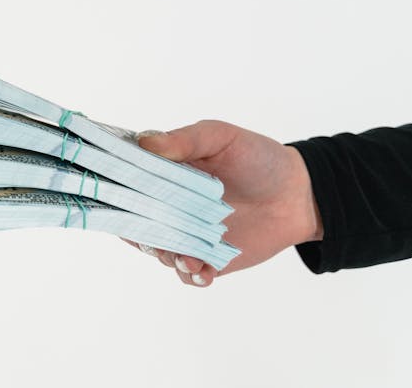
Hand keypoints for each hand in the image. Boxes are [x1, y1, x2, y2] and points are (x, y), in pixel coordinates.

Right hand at [122, 120, 321, 286]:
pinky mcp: (208, 258)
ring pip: (159, 251)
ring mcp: (187, 234)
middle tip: (153, 233)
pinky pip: (189, 273)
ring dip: (166, 255)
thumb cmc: (258, 158)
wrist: (299, 194)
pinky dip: (191, 274)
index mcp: (163, 175)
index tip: (112, 195)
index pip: (125, 184)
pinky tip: (204, 270)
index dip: (114, 191)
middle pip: (135, 223)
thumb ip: (184, 140)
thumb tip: (144, 143)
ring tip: (186, 256)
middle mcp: (169, 207)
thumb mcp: (220, 138)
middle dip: (138, 231)